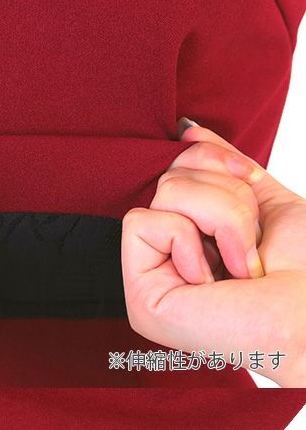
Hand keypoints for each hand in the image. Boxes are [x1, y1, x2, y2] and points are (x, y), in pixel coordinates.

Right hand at [121, 118, 305, 386]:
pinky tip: (209, 282)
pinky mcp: (140, 298)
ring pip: (163, 195)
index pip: (178, 168)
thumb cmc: (302, 270)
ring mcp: (150, 282)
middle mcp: (166, 262)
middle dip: (226, 198)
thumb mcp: (263, 201)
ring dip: (220, 219)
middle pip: (171, 177)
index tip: (251, 179)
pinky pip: (143, 223)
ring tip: (239, 264)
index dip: (214, 159)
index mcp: (192, 241)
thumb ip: (224, 168)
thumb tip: (186, 131)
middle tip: (250, 243)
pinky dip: (188, 241)